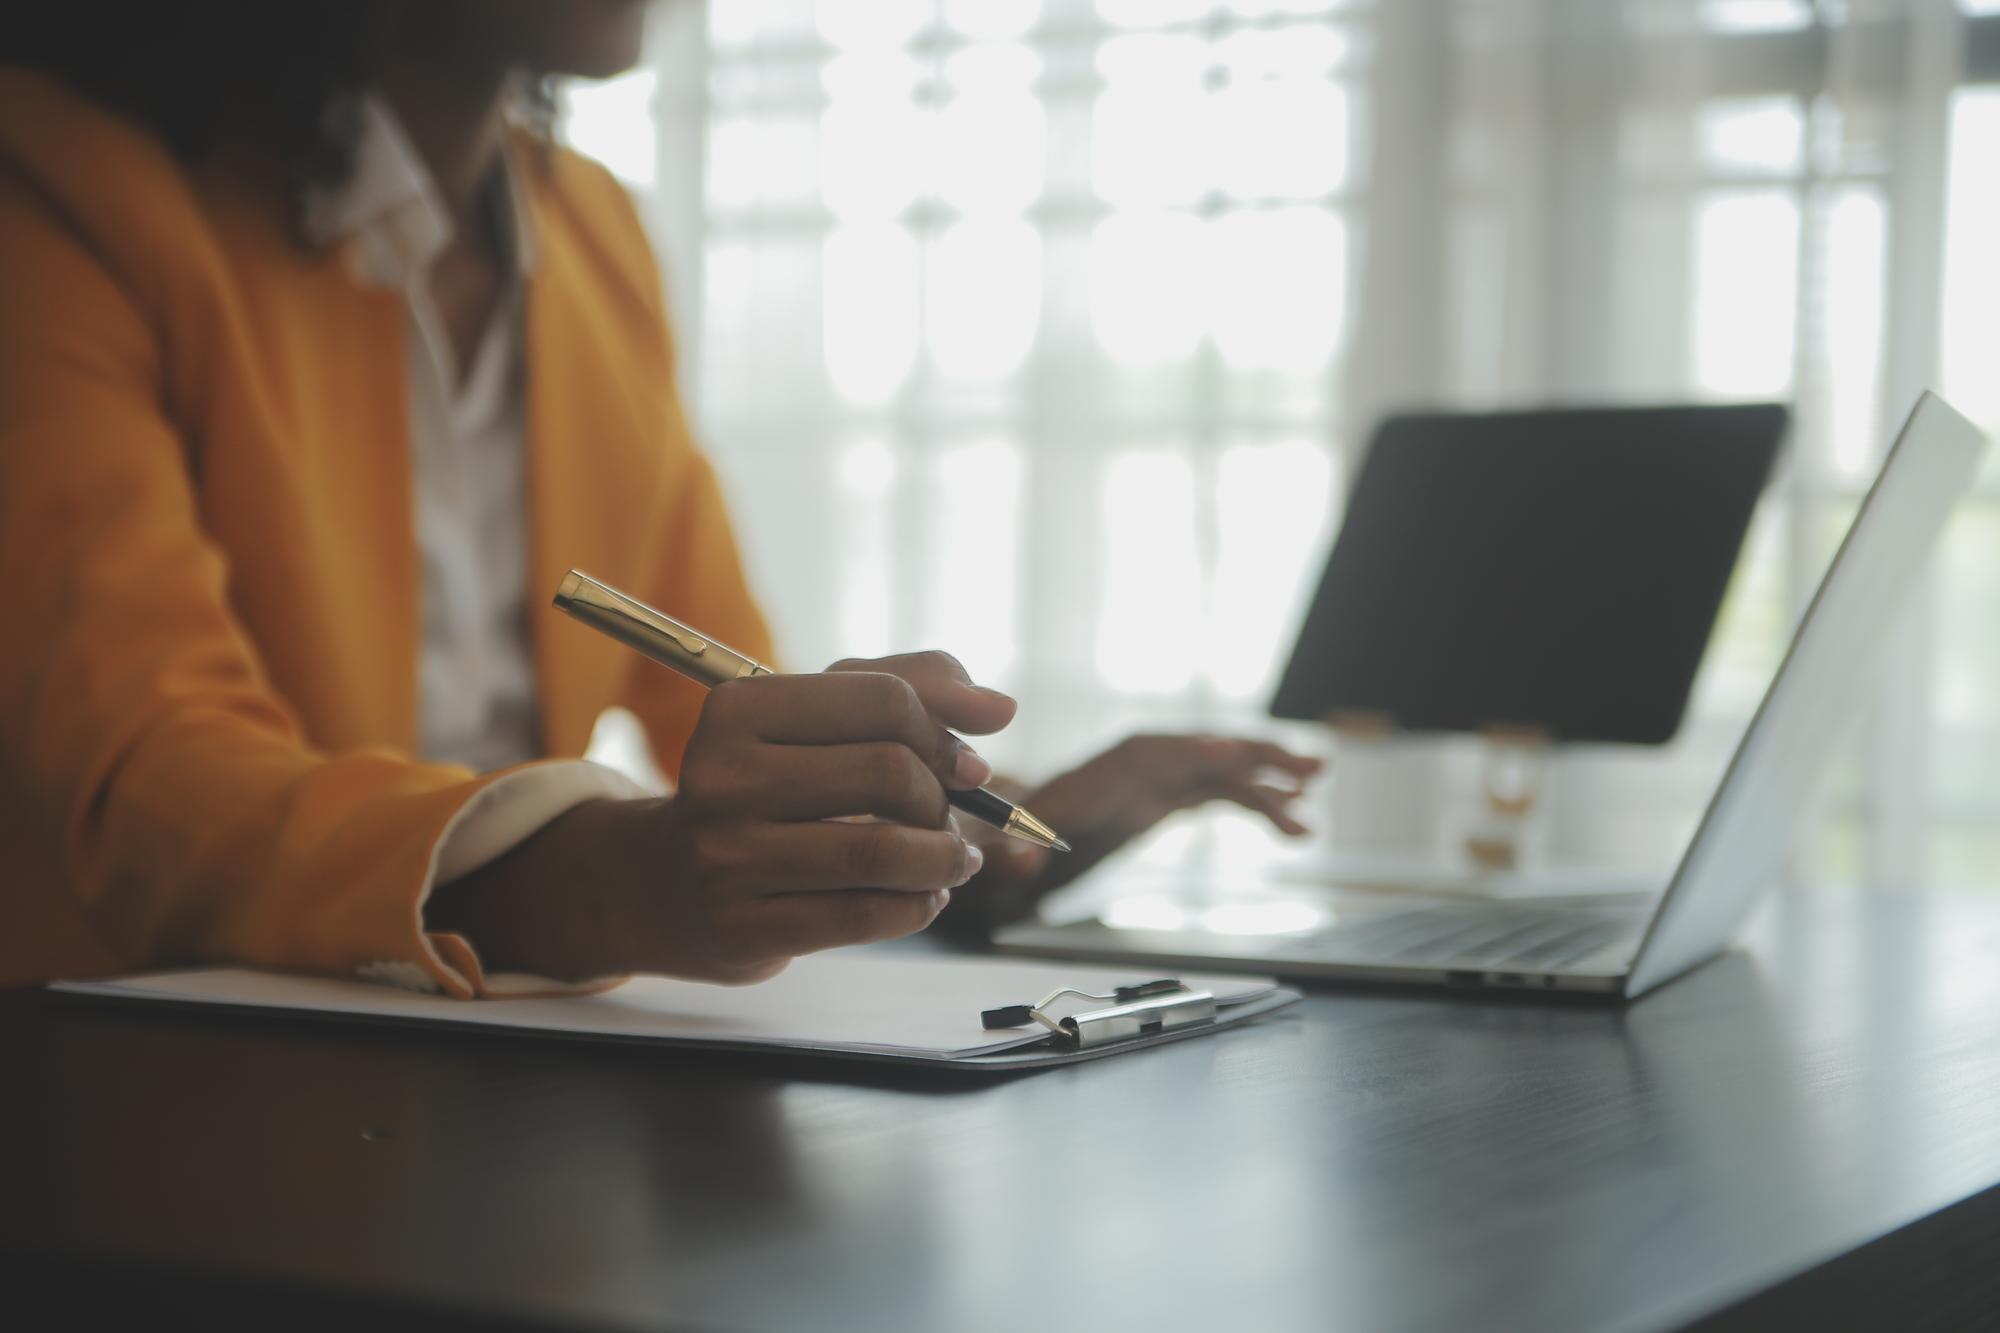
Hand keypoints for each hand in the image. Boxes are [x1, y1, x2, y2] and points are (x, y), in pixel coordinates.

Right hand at [426, 652, 1018, 982]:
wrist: (670, 884)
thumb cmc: (768, 788)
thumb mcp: (821, 717)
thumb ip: (916, 686)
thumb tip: (998, 707)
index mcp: (738, 708)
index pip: (881, 699)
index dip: (945, 731)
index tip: (965, 762)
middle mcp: (721, 778)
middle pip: (889, 772)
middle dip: (944, 798)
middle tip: (949, 815)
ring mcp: (726, 858)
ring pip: (885, 851)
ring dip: (946, 858)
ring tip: (953, 859)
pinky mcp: (743, 928)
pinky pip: (867, 915)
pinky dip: (919, 905)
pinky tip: (922, 896)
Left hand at [938, 734, 1323, 937]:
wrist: (1014, 832)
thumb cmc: (1012, 835)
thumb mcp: (1008, 845)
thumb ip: (1012, 851)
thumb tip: (1021, 859)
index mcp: (1104, 768)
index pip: (1155, 754)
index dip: (1195, 753)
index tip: (1235, 756)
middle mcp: (1141, 763)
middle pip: (1204, 752)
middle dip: (1255, 756)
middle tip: (1310, 768)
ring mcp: (1162, 779)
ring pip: (1225, 772)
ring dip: (1271, 780)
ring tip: (1316, 793)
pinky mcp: (1172, 798)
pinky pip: (1224, 794)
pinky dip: (1260, 803)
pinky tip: (1295, 820)